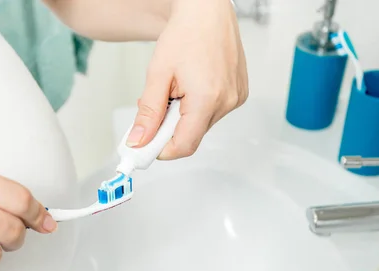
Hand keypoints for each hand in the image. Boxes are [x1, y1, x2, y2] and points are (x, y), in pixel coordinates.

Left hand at [126, 0, 247, 159]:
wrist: (207, 11)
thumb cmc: (186, 33)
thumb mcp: (158, 74)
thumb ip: (148, 113)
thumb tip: (139, 140)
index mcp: (208, 98)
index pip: (184, 145)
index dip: (162, 150)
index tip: (145, 147)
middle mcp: (227, 101)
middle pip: (192, 135)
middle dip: (169, 128)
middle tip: (156, 106)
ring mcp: (236, 98)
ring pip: (201, 125)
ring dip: (183, 116)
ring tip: (177, 88)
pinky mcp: (239, 94)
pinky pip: (213, 113)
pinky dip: (196, 107)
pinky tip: (192, 86)